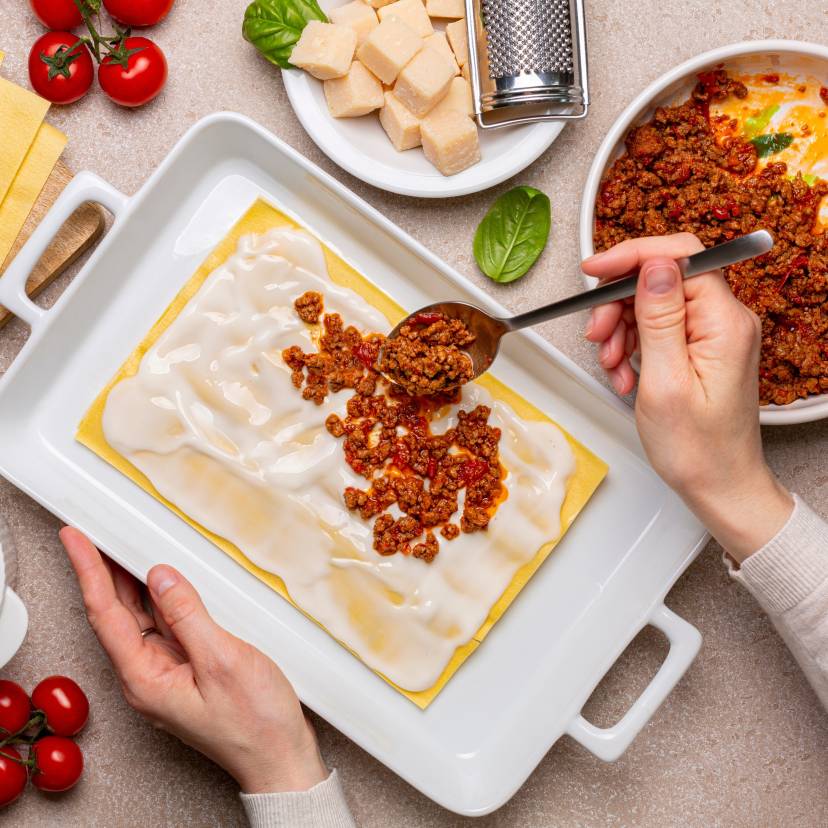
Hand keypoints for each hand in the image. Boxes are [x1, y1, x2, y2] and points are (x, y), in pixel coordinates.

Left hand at [58, 527, 327, 792]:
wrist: (280, 756)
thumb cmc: (255, 722)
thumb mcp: (223, 661)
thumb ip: (188, 616)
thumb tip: (162, 578)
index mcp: (145, 679)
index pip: (106, 614)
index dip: (89, 572)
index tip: (76, 541)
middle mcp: (148, 677)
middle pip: (116, 614)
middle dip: (104, 571)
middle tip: (96, 534)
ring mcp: (167, 674)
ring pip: (141, 618)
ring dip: (132, 583)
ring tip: (125, 547)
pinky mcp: (187, 670)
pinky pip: (165, 627)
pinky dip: (162, 599)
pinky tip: (167, 582)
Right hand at [583, 233, 792, 561]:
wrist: (718, 485)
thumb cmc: (698, 449)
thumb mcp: (665, 381)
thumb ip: (659, 317)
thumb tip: (653, 265)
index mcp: (724, 322)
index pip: (679, 257)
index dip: (632, 257)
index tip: (596, 270)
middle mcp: (724, 321)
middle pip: (660, 280)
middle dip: (619, 303)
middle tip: (597, 335)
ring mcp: (712, 334)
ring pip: (652, 304)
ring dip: (621, 330)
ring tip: (613, 366)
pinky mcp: (700, 349)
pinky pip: (657, 329)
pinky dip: (632, 347)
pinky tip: (625, 375)